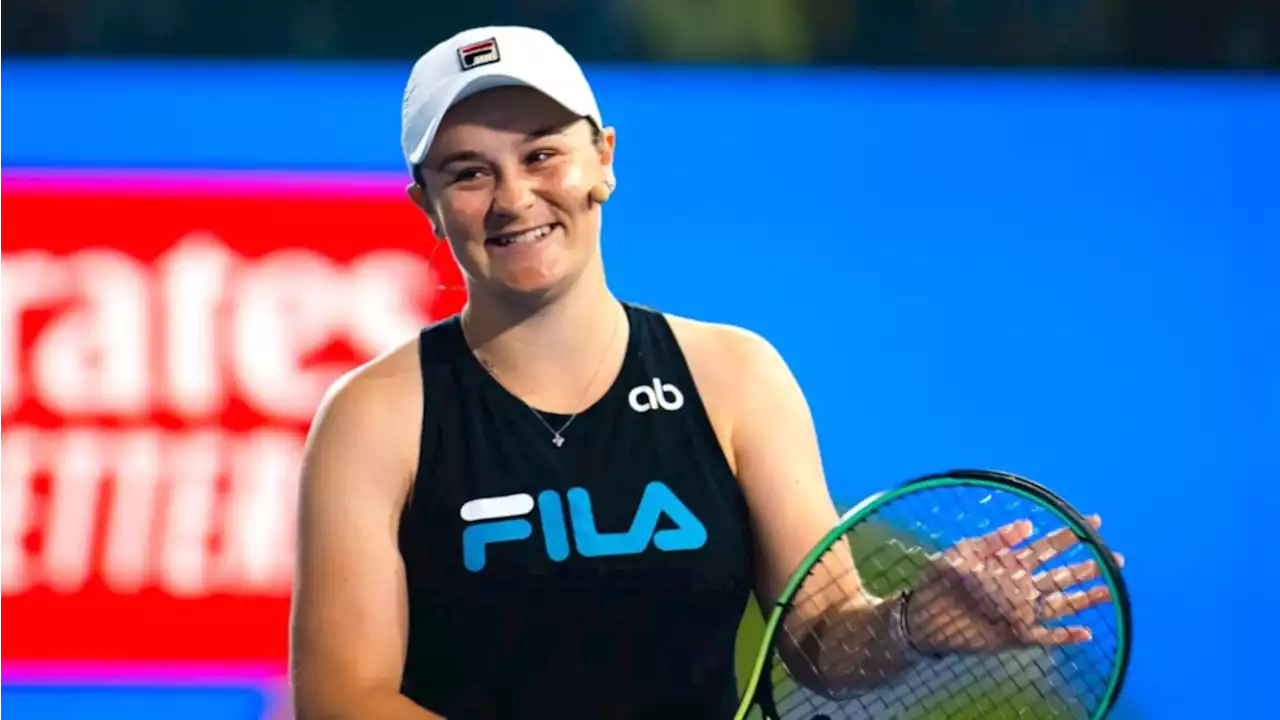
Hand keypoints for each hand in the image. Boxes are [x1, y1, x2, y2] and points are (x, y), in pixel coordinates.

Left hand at [904, 515, 1123, 654]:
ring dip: (1086, 597)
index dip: (1069, 535)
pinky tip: (1087, 633)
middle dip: (1087, 566)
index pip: (1045, 547)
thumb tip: (1028, 524)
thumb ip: (995, 540)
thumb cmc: (938, 581)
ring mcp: (1021, 612)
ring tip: (1111, 589)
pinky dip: (1066, 637)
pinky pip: (1047, 637)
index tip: (1093, 523)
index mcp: (1009, 563)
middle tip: (1114, 556)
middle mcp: (1021, 587)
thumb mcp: (964, 553)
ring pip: (1061, 603)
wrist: (922, 616)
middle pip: (1061, 575)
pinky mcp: (1017, 635)